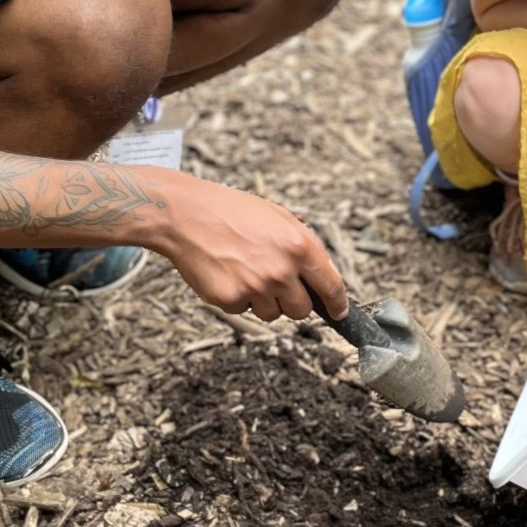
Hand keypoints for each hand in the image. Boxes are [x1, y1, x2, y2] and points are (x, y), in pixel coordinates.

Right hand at [162, 183, 347, 321]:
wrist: (188, 215)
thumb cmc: (233, 212)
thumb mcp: (280, 218)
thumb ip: (304, 246)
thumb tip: (323, 274)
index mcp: (300, 246)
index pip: (331, 286)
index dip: (337, 303)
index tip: (338, 311)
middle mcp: (281, 270)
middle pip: (302, 310)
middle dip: (295, 302)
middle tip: (279, 284)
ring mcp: (255, 288)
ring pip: (274, 314)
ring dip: (266, 301)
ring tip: (248, 272)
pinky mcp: (230, 300)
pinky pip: (245, 311)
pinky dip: (240, 298)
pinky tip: (229, 274)